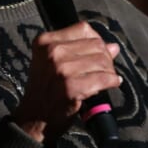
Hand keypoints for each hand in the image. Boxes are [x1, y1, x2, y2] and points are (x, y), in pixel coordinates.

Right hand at [12, 22, 121, 143]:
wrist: (34, 118)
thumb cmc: (46, 90)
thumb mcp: (54, 63)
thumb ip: (81, 51)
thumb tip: (113, 47)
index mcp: (46, 42)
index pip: (83, 29)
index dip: (97, 40)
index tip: (99, 52)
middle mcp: (52, 53)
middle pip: (96, 44)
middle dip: (106, 57)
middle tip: (104, 69)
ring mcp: (61, 70)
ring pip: (102, 61)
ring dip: (109, 71)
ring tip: (106, 79)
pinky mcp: (71, 87)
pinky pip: (103, 79)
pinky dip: (112, 82)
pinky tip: (111, 84)